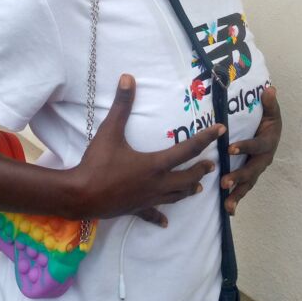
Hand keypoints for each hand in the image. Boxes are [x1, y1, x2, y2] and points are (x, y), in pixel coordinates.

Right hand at [73, 73, 225, 224]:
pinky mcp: (136, 209)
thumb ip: (122, 105)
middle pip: (187, 177)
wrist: (81, 195)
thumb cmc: (98, 163)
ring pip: (175, 196)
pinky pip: (153, 214)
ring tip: (198, 188)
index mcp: (155, 164)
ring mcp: (148, 199)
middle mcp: (157, 183)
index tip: (221, 130)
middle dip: (201, 169)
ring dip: (188, 190)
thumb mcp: (110, 131)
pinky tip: (166, 223)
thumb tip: (128, 78)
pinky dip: (160, 217)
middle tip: (212, 164)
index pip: (187, 149)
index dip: (205, 138)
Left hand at [221, 86, 281, 214]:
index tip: (230, 149)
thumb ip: (269, 102)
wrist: (273, 130)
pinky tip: (229, 210)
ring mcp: (258, 168)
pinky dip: (237, 198)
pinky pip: (245, 188)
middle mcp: (264, 158)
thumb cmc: (268, 118)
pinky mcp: (251, 175)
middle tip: (224, 182)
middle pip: (252, 169)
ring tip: (227, 205)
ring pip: (249, 183)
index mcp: (268, 141)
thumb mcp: (271, 109)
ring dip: (238, 194)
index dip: (245, 147)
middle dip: (239, 176)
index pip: (257, 145)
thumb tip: (270, 90)